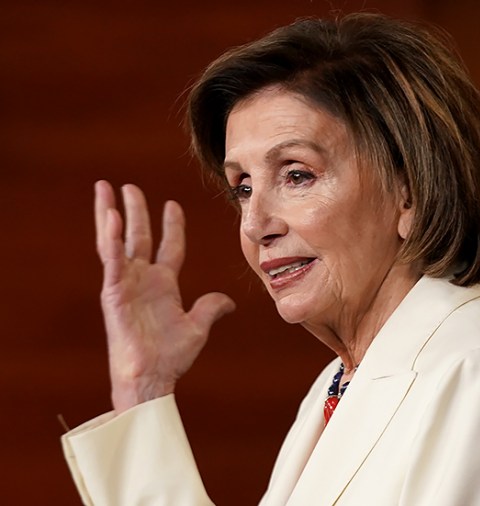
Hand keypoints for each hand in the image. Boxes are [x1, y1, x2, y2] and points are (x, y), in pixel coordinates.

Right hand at [94, 181, 235, 412]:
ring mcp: (126, 284)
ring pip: (118, 241)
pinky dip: (111, 239)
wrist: (151, 378)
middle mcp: (143, 280)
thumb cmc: (170, 357)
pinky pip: (112, 261)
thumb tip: (229, 301)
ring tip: (106, 189)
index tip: (172, 205)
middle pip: (139, 237)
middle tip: (129, 186)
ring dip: (112, 214)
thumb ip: (212, 308)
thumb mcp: (198, 326)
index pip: (169, 247)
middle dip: (136, 211)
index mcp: (163, 285)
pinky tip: (112, 218)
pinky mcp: (114, 293)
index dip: (172, 226)